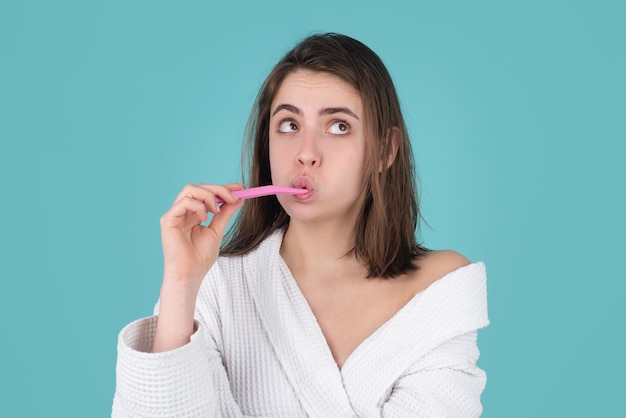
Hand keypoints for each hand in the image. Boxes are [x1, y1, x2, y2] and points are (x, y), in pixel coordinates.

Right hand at [153, 183, 242, 351]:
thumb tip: (238, 199)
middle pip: (198, 187)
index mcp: (193, 214)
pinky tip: (205, 218)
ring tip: (217, 210)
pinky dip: (198, 206)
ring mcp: (174, 214)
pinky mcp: (168, 219)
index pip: (207, 193)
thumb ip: (225, 214)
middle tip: (234, 197)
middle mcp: (182, 211)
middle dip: (218, 189)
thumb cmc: (200, 258)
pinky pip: (183, 202)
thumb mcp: (217, 231)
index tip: (240, 187)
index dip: (223, 187)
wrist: (190, 274)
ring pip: (190, 189)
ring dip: (208, 195)